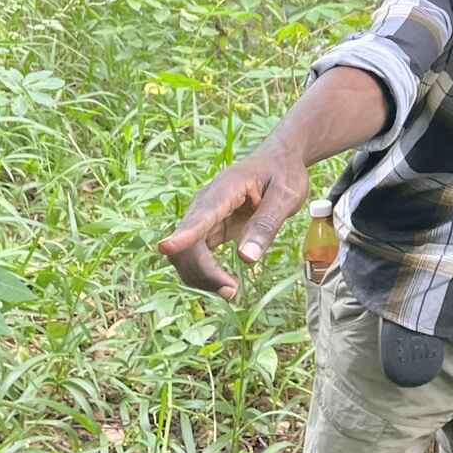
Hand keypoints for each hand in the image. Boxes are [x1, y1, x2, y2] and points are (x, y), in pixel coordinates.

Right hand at [157, 140, 308, 299]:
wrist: (278, 161)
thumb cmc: (283, 174)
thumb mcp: (285, 197)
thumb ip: (266, 224)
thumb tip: (247, 259)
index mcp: (226, 189)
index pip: (201, 214)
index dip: (184, 234)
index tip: (166, 248)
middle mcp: (206, 203)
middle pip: (188, 241)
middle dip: (203, 271)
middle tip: (232, 291)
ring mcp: (204, 216)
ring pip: (187, 253)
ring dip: (202, 276)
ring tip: (231, 291)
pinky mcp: (208, 228)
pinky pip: (196, 254)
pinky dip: (206, 273)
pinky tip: (225, 284)